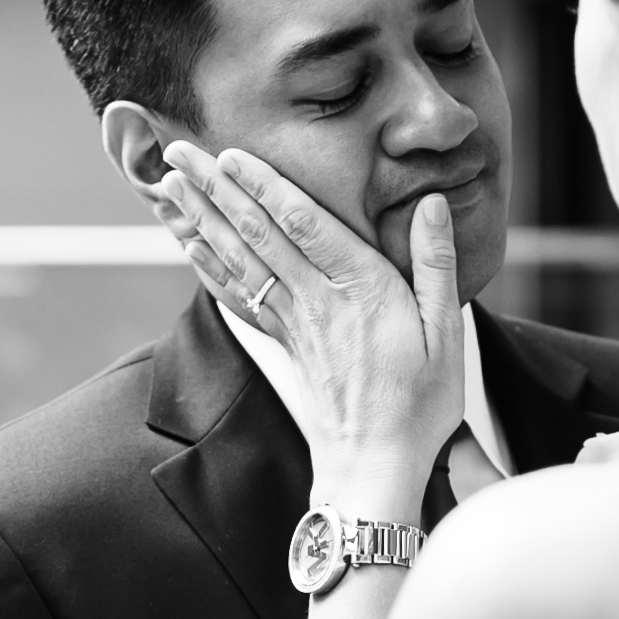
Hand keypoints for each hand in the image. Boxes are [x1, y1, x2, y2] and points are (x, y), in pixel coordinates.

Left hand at [155, 141, 460, 516]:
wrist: (375, 468)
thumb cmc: (419, 403)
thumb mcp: (446, 332)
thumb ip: (435, 264)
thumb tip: (432, 202)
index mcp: (359, 289)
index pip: (303, 224)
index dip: (263, 185)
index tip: (229, 153)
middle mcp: (316, 301)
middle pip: (257, 233)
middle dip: (215, 188)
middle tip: (178, 150)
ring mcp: (294, 324)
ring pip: (240, 259)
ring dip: (203, 218)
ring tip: (171, 185)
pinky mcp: (284, 344)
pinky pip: (240, 297)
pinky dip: (211, 268)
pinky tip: (190, 246)